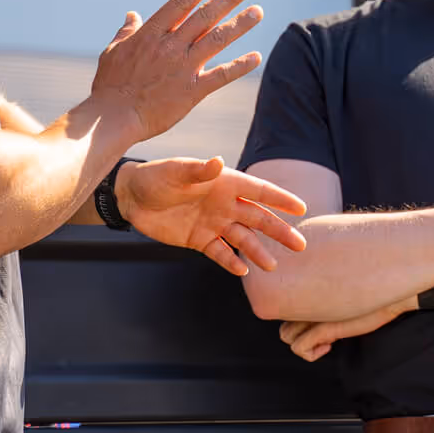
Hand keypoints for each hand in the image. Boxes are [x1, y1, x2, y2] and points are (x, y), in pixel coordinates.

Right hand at [91, 0, 264, 141]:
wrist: (113, 119)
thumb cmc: (110, 86)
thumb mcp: (114, 52)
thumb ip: (126, 31)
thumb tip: (132, 14)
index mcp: (151, 34)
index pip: (181, 3)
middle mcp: (170, 46)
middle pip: (205, 16)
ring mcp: (183, 68)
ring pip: (217, 40)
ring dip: (239, 24)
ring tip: (258, 11)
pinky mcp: (192, 91)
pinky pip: (221, 76)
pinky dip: (240, 66)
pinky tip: (256, 57)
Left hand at [117, 157, 305, 276]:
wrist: (132, 198)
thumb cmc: (155, 177)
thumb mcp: (176, 172)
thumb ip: (198, 171)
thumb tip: (218, 162)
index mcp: (224, 183)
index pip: (258, 191)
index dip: (280, 199)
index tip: (301, 208)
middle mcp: (224, 204)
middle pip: (258, 219)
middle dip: (279, 231)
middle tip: (300, 245)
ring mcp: (213, 223)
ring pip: (242, 239)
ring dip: (257, 252)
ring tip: (271, 266)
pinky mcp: (199, 240)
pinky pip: (220, 252)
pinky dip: (231, 262)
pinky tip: (243, 271)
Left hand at [279, 299, 408, 360]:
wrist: (394, 294)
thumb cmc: (372, 294)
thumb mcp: (343, 297)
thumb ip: (326, 301)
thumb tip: (321, 317)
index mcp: (309, 290)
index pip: (283, 306)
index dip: (297, 320)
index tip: (318, 321)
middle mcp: (307, 300)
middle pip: (281, 322)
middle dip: (298, 334)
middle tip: (323, 333)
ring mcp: (313, 314)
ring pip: (286, 336)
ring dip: (305, 344)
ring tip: (328, 340)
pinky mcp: (324, 327)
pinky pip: (299, 348)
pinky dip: (311, 353)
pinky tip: (330, 345)